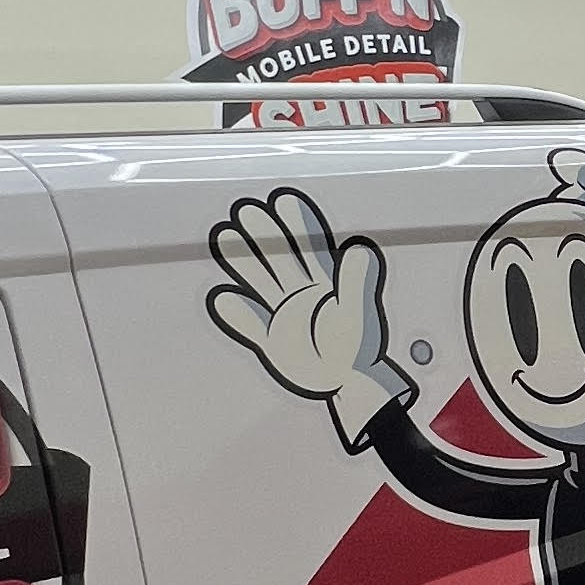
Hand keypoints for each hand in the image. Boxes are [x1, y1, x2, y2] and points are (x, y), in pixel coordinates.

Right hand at [207, 190, 409, 448]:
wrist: (348, 383)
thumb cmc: (358, 348)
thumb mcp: (359, 313)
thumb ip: (357, 282)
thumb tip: (358, 252)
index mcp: (323, 284)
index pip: (307, 247)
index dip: (295, 224)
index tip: (282, 200)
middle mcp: (300, 294)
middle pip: (277, 258)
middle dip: (262, 233)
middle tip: (244, 208)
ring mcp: (284, 315)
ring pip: (260, 281)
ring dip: (243, 261)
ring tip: (225, 236)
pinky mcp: (273, 339)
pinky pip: (251, 322)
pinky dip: (239, 312)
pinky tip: (224, 298)